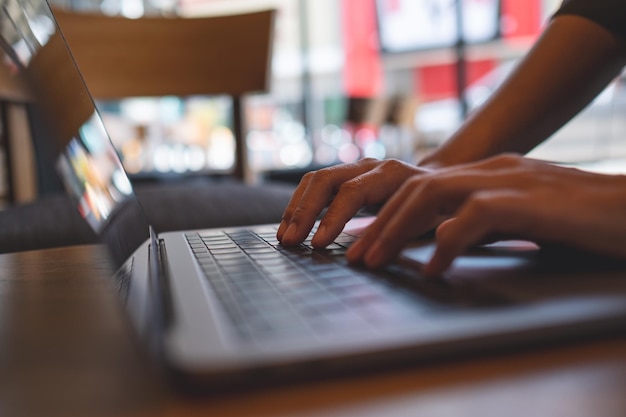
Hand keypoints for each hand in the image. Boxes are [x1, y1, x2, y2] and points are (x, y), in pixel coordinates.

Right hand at [277, 158, 429, 246]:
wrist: (440, 181)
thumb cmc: (438, 206)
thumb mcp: (432, 218)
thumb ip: (407, 233)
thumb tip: (374, 257)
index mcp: (391, 174)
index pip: (353, 192)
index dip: (333, 218)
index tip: (318, 245)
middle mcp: (369, 166)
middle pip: (325, 180)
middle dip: (304, 212)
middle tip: (291, 242)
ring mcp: (354, 168)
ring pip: (315, 181)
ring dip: (295, 209)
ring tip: (284, 237)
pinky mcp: (344, 177)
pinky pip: (314, 187)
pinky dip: (299, 206)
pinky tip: (290, 228)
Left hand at [345, 154, 625, 274]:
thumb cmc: (579, 221)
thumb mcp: (520, 218)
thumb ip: (482, 223)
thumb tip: (440, 244)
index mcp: (487, 173)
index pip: (422, 186)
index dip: (388, 214)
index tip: (365, 243)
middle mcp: (491, 169)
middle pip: (415, 187)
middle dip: (379, 222)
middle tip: (356, 256)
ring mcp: (508, 179)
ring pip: (431, 194)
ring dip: (397, 229)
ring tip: (375, 261)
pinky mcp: (526, 199)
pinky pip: (471, 216)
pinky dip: (445, 243)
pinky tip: (432, 269)